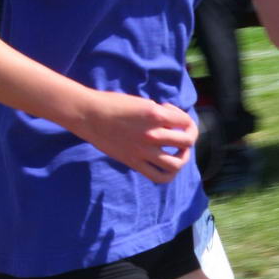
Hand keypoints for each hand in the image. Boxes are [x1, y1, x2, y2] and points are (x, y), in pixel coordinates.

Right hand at [77, 90, 197, 182]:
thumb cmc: (113, 103)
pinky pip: (159, 176)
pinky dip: (169, 174)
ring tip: (179, 152)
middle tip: (181, 132)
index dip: (182, 116)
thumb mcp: (141, 102)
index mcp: (156, 115)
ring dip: (183, 157)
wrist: (89, 115)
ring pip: (177, 163)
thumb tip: (172, 124)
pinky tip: (168, 166)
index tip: (169, 112)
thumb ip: (159, 114)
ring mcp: (143, 151)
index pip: (185, 121)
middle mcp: (153, 135)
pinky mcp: (134, 162)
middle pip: (187, 141)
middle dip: (189, 135)